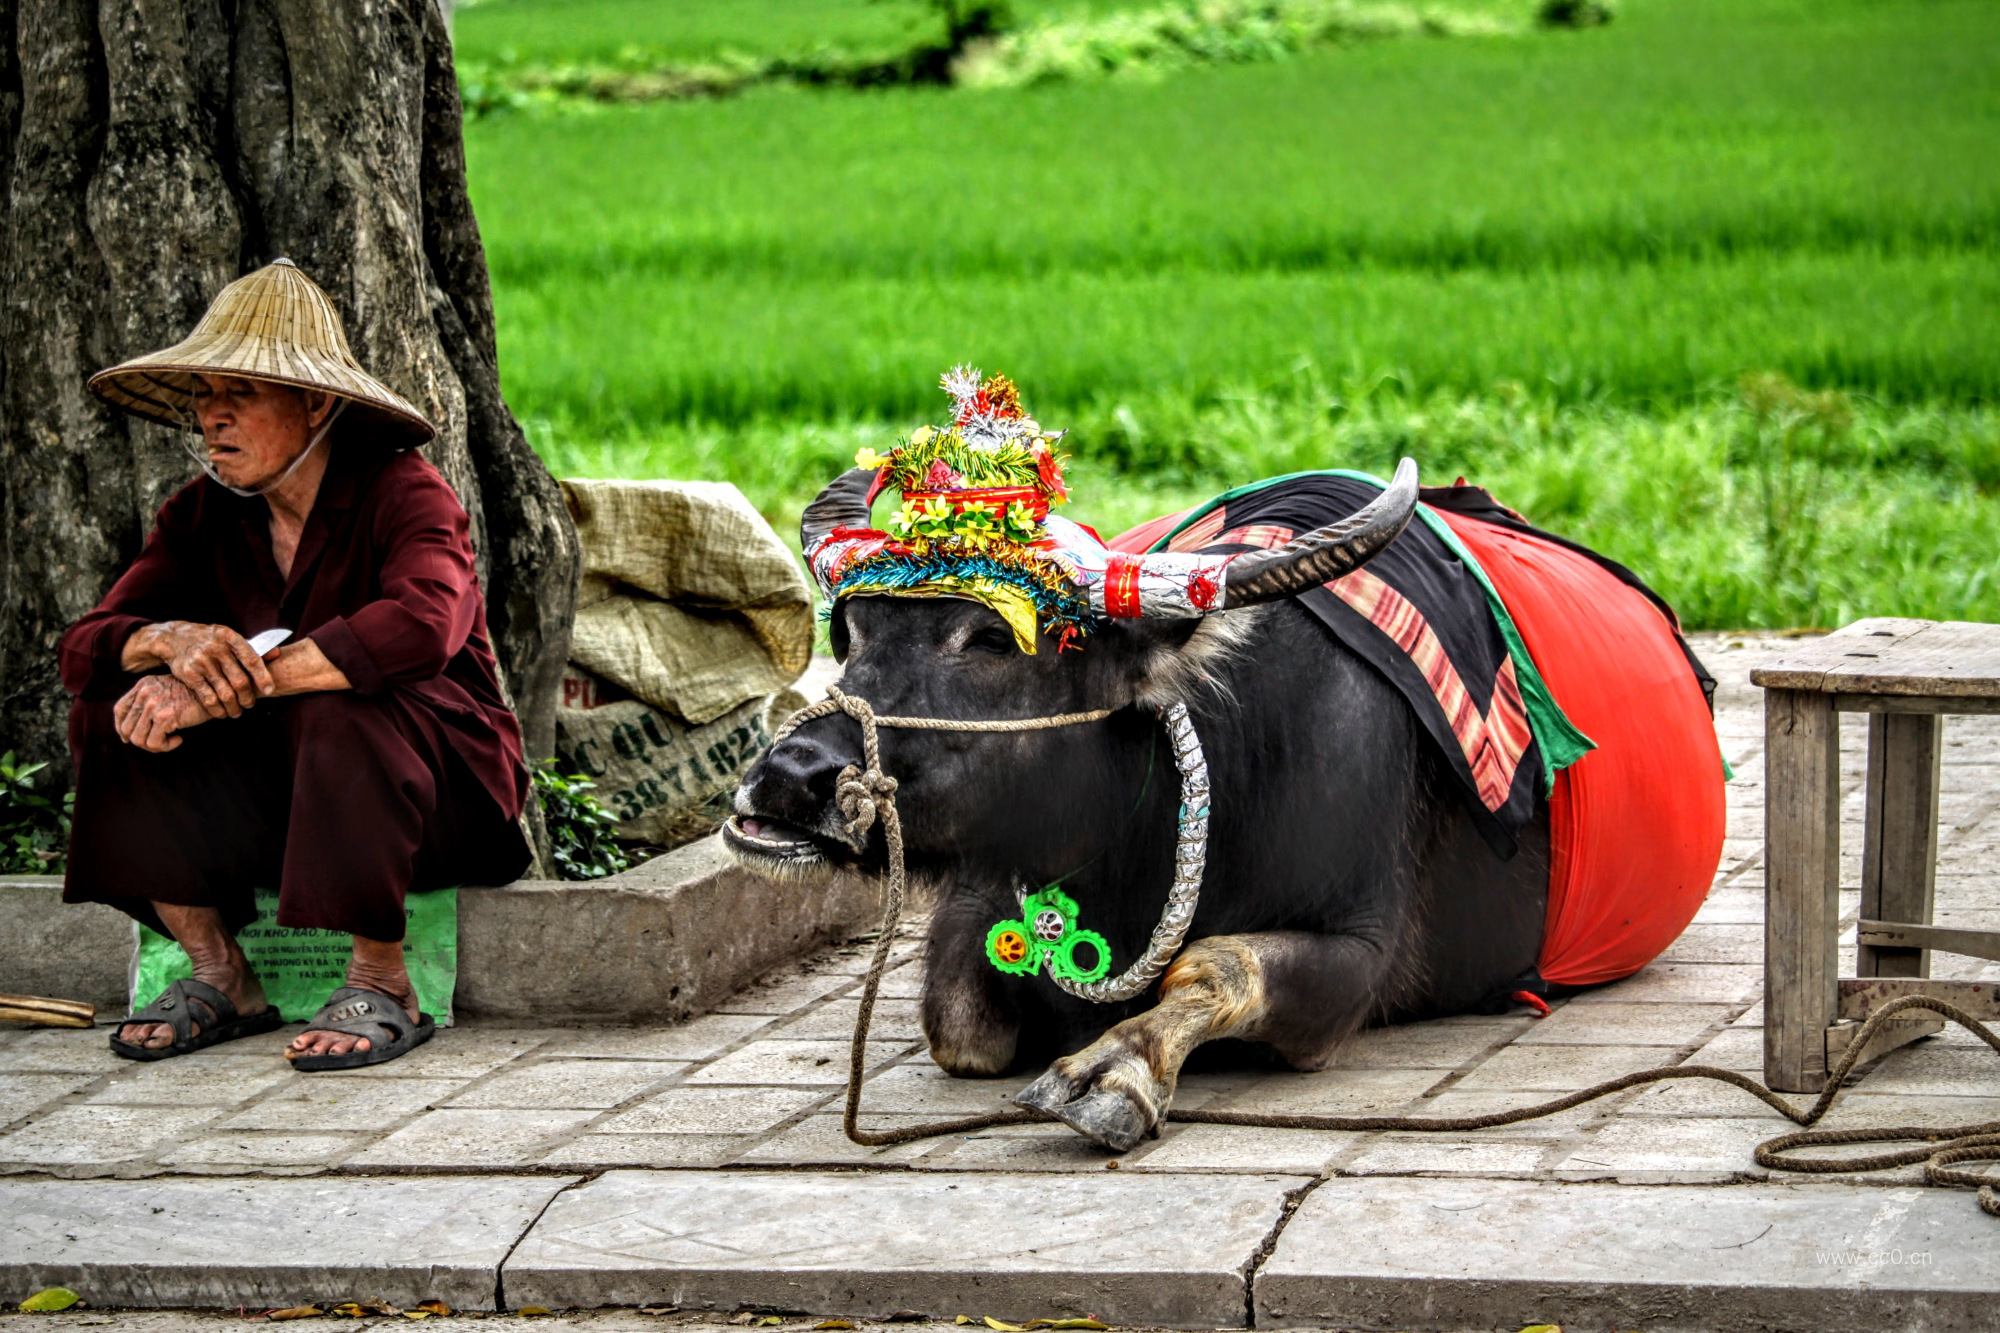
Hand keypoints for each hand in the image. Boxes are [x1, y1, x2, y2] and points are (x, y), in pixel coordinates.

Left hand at [113, 675, 210, 752]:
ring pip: (138, 739)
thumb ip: (148, 702)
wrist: (217, 694)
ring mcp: (154, 705)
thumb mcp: (167, 691)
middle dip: (141, 740)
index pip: (119, 709)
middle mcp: (145, 693)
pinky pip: (154, 743)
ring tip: (169, 741)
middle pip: (127, 728)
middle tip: (159, 742)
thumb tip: (127, 733)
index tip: (128, 738)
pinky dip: (166, 746)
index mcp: (144, 685)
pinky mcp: (165, 717)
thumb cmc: (195, 696)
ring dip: (154, 746)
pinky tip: (179, 739)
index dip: (121, 727)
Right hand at [124, 621, 274, 717]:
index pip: (251, 659)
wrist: (172, 638)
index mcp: (229, 637)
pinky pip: (208, 697)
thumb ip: (251, 647)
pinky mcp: (189, 674)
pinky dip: (217, 710)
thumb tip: (277, 654)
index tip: (269, 690)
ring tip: (237, 711)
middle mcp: (216, 648)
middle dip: (248, 697)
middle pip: (239, 680)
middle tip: (250, 704)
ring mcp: (202, 661)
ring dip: (234, 707)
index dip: (263, 677)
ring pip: (225, 692)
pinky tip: (222, 713)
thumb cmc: (208, 639)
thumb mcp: (227, 637)